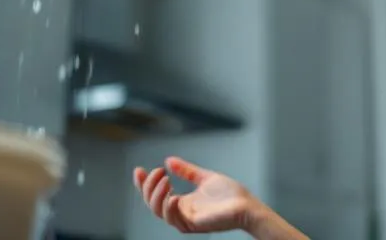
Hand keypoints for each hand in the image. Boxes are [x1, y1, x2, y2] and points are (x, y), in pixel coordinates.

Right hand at [132, 157, 257, 233]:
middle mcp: (181, 213)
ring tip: (164, 179)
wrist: (247, 206)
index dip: (143, 184)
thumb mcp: (204, 177)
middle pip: (152, 204)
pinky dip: (169, 207)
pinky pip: (173, 219)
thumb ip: (187, 171)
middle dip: (148, 187)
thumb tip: (169, 160)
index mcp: (182, 203)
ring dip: (157, 194)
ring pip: (158, 212)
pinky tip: (173, 195)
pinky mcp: (193, 225)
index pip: (154, 196)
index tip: (138, 170)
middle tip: (156, 171)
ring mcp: (186, 220)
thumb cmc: (230, 195)